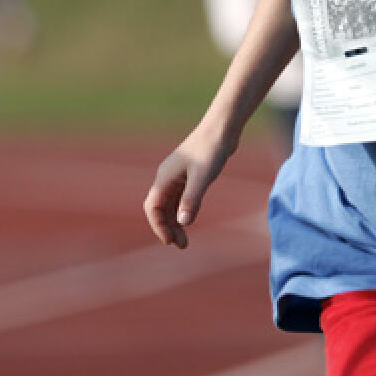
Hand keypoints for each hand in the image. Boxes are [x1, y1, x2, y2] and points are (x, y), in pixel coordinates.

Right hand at [143, 133, 228, 248]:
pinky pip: (179, 199)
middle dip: (167, 228)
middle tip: (181, 245)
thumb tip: (183, 222)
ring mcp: (177, 177)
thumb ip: (192, 199)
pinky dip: (182, 212)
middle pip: (160, 209)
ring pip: (170, 206)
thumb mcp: (202, 177)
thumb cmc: (211, 150)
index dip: (159, 226)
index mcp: (165, 178)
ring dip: (175, 223)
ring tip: (184, 240)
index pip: (153, 207)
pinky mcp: (188, 176)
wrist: (221, 129)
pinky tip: (189, 221)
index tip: (170, 241)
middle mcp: (167, 178)